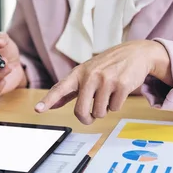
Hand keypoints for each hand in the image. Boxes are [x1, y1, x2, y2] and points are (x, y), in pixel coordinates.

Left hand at [34, 40, 171, 123]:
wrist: (135, 53)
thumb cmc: (106, 66)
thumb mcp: (86, 73)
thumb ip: (69, 90)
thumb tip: (52, 105)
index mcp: (78, 74)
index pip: (60, 89)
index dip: (48, 100)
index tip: (38, 109)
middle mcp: (90, 76)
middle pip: (81, 111)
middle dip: (86, 118)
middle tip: (90, 117)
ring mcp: (106, 80)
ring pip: (99, 112)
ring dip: (104, 110)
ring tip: (108, 95)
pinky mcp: (122, 85)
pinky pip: (114, 108)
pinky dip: (116, 105)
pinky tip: (119, 91)